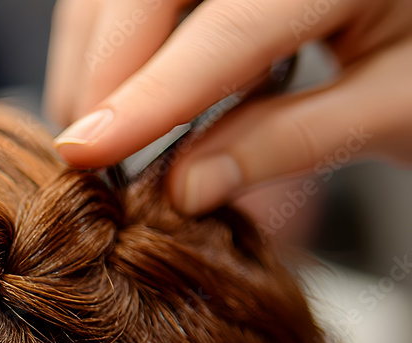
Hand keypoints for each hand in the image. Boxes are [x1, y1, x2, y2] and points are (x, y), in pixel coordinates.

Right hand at [45, 0, 411, 213]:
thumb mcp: (397, 105)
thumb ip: (292, 142)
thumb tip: (185, 189)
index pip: (229, 28)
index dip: (149, 96)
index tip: (88, 152)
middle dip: (105, 69)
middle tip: (92, 154)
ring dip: (98, 51)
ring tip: (108, 126)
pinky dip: (114, 32)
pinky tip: (128, 84)